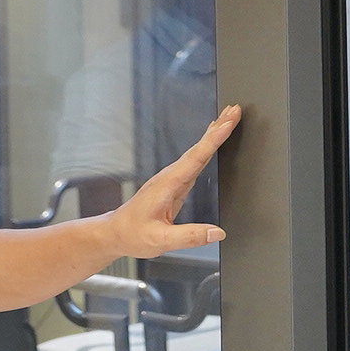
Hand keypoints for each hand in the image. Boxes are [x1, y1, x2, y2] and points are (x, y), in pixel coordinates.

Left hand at [109, 106, 242, 257]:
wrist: (115, 233)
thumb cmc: (132, 234)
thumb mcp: (161, 240)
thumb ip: (190, 237)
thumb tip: (217, 232)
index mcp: (167, 185)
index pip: (196, 157)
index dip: (214, 138)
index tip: (228, 122)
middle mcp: (170, 177)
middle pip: (198, 148)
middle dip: (217, 127)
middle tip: (234, 110)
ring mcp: (171, 179)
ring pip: (197, 152)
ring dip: (213, 134)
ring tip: (228, 120)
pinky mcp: (174, 184)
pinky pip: (194, 161)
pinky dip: (206, 148)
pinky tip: (211, 142)